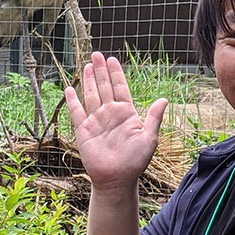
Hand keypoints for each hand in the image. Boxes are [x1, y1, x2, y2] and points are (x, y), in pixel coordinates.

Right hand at [65, 52, 167, 190]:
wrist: (117, 179)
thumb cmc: (135, 161)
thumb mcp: (149, 138)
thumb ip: (153, 118)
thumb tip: (164, 100)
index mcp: (126, 113)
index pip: (120, 88)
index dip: (116, 73)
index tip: (112, 59)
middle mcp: (110, 113)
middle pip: (104, 86)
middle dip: (100, 70)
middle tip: (97, 54)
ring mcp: (96, 120)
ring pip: (91, 95)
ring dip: (88, 80)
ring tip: (87, 65)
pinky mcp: (84, 130)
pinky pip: (77, 112)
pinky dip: (73, 100)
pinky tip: (70, 89)